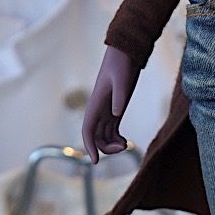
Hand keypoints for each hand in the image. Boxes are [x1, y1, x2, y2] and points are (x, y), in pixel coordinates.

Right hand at [81, 46, 140, 162]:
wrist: (126, 52)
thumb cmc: (122, 64)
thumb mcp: (122, 80)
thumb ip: (119, 97)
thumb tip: (116, 115)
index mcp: (95, 104)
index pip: (87, 130)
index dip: (89, 146)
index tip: (95, 161)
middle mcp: (98, 110)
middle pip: (95, 137)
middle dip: (105, 147)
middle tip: (122, 147)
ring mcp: (106, 110)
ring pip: (103, 135)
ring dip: (111, 144)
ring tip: (126, 144)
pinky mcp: (115, 110)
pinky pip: (111, 130)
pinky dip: (116, 139)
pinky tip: (126, 141)